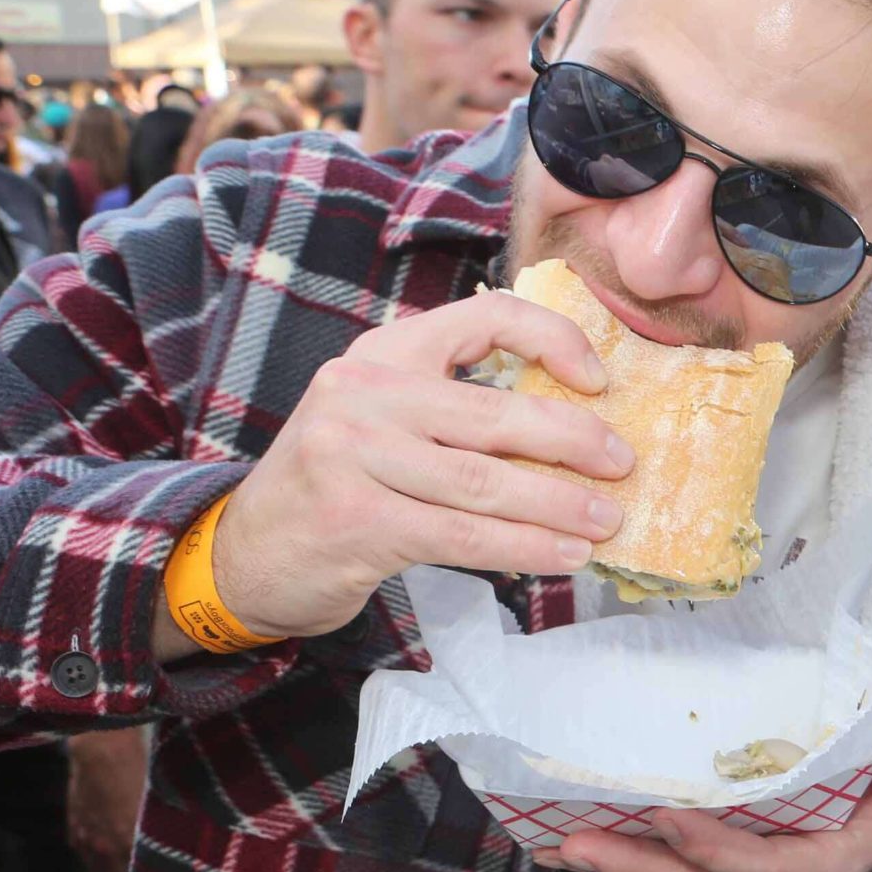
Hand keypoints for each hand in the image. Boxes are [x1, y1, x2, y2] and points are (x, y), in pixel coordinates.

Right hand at [65, 727, 149, 871]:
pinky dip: (93, 854)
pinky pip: (83, 853)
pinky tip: (102, 847)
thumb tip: (167, 842)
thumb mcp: (154, 802)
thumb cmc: (137, 770)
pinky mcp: (72, 828)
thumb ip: (155, 829)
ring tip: (122, 862)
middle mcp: (105, 848)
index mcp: (129, 842)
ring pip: (98, 869)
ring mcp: (85, 839)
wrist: (100, 751)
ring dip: (110, 868)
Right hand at [210, 291, 633, 639]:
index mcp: (384, 352)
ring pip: (487, 482)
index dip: (552, 339)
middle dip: (575, 442)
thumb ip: (457, 404)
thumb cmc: (341, 480)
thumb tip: (576, 424)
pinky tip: (562, 555)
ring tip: (606, 521)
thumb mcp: (387, 417)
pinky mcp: (357, 520)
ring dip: (559, 505)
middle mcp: (365, 393)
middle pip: (498, 414)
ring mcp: (355, 456)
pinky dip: (523, 547)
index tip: (598, 380)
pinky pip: (463, 534)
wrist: (247, 550)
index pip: (484, 316)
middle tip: (623, 465)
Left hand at [540, 729, 871, 871]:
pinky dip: (627, 852)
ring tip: (555, 840)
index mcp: (822, 870)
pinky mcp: (725, 871)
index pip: (761, 867)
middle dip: (637, 863)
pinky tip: (572, 837)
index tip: (667, 815)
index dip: (713, 846)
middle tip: (573, 840)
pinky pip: (672, 867)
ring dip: (617, 860)